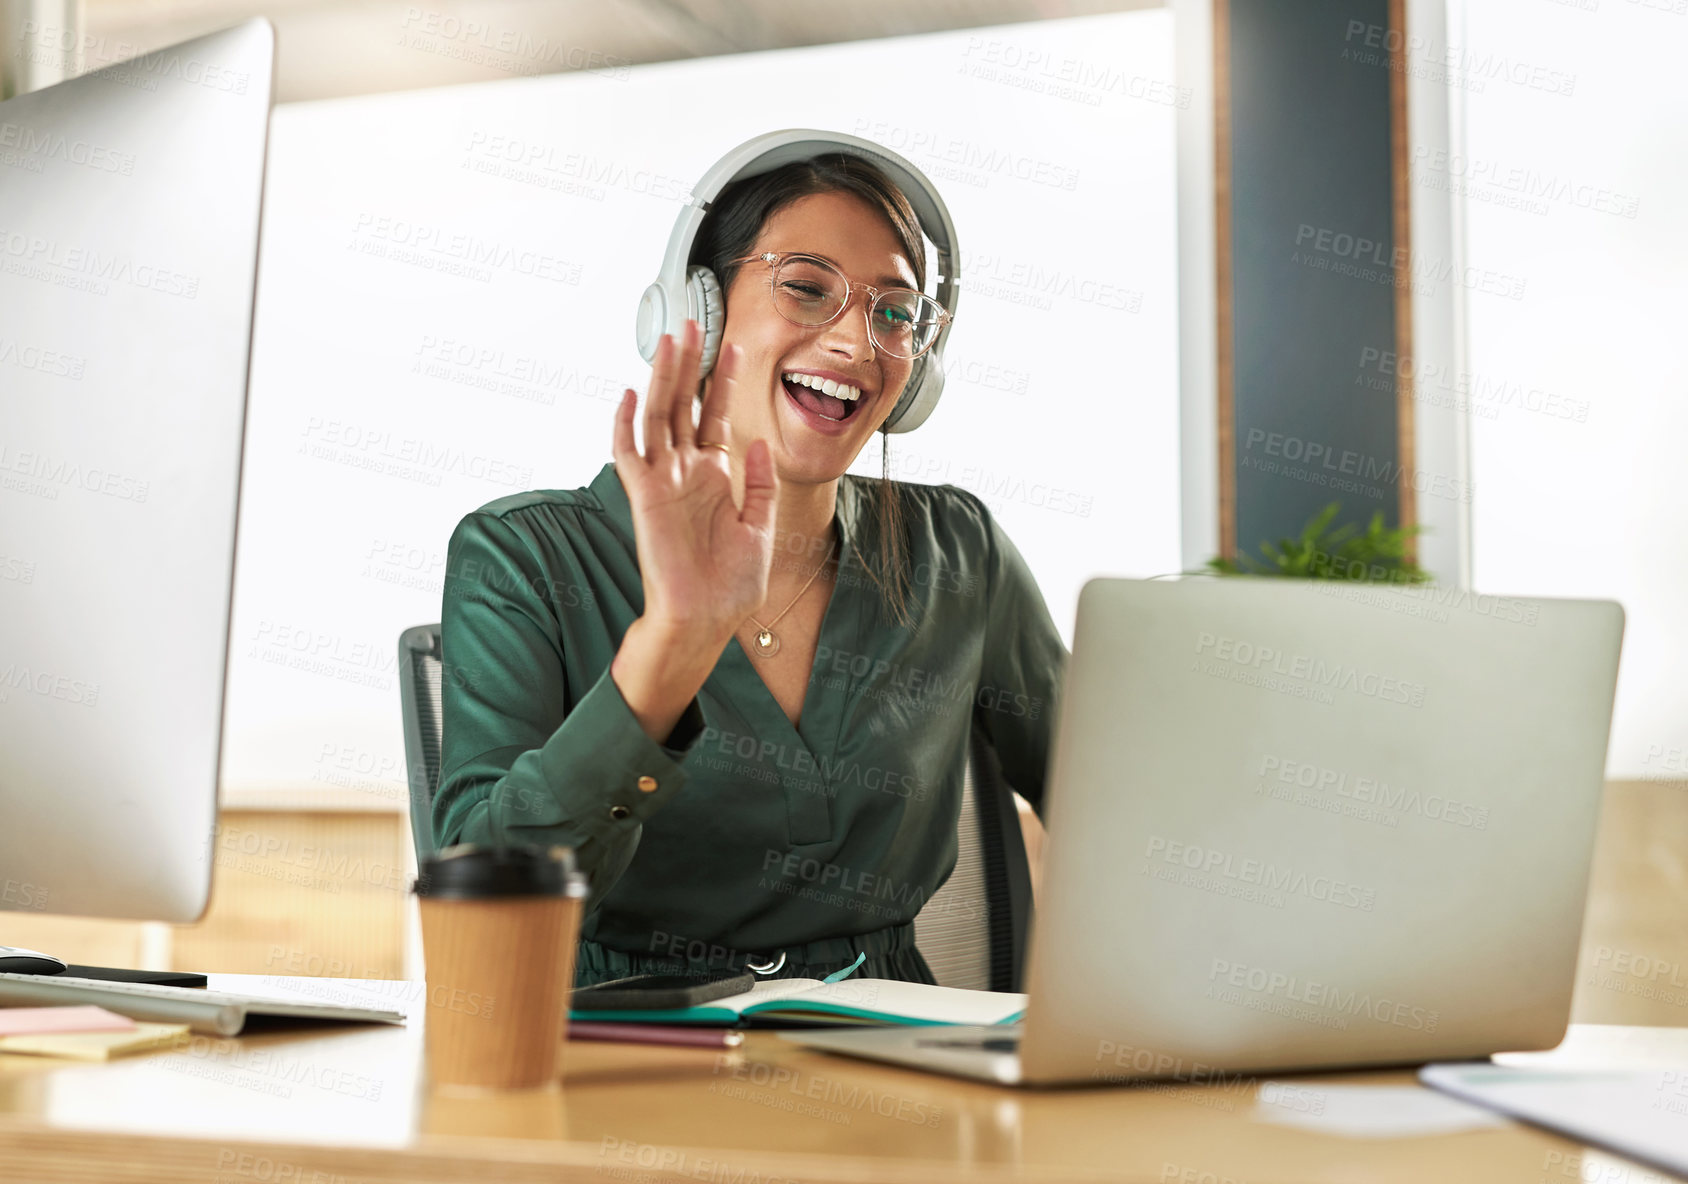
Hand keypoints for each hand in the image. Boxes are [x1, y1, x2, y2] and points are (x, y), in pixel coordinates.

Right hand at [610, 320, 778, 641]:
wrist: (706, 619)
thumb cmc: (730, 585)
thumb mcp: (760, 527)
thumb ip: (760, 483)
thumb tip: (760, 441)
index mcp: (714, 477)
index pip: (716, 415)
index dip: (723, 380)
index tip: (733, 346)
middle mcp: (686, 472)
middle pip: (684, 405)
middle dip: (689, 364)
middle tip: (692, 323)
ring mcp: (663, 482)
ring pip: (658, 417)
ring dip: (662, 378)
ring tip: (669, 340)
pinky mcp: (644, 497)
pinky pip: (629, 454)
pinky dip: (625, 425)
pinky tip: (627, 394)